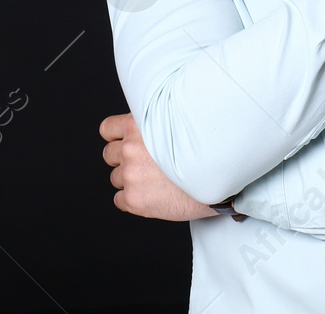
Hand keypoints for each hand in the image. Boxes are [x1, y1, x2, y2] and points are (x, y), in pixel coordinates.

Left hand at [101, 112, 219, 220]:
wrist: (217, 179)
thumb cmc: (204, 152)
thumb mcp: (177, 125)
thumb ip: (154, 126)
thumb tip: (144, 131)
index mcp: (138, 126)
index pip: (107, 129)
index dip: (117, 137)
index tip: (125, 142)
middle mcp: (130, 149)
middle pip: (109, 155)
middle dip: (124, 159)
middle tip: (145, 164)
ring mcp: (130, 175)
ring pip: (116, 178)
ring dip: (130, 180)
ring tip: (154, 181)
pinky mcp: (133, 199)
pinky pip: (119, 200)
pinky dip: (132, 200)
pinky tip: (151, 195)